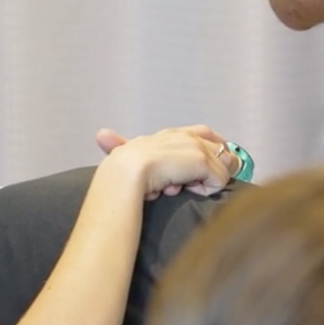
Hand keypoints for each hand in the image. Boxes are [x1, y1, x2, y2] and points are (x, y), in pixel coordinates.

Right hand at [100, 125, 231, 196]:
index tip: (205, 171)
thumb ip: (119, 144)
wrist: (123, 172)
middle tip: (183, 185)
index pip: (203, 134)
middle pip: (220, 149)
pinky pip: (220, 180)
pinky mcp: (202, 159)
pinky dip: (205, 190)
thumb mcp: (124, 155)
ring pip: (221, 167)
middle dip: (210, 170)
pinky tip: (181, 189)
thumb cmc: (118, 168)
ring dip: (203, 182)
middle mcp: (185, 135)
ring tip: (174, 187)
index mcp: (168, 134)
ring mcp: (195, 146)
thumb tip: (101, 134)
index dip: (211, 150)